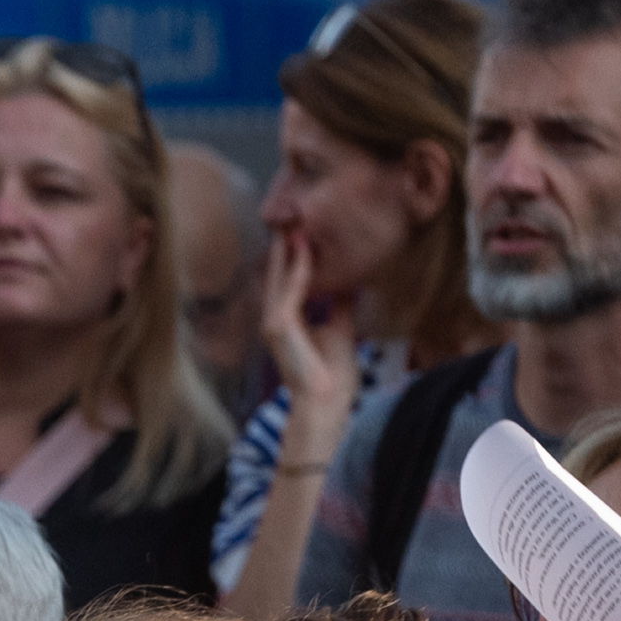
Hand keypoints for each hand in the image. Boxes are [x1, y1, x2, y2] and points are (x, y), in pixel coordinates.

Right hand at [258, 230, 362, 441]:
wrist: (325, 404)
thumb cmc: (332, 376)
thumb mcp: (340, 329)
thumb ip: (338, 306)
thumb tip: (347, 283)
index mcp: (286, 323)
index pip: (287, 282)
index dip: (293, 257)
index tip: (302, 232)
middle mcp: (274, 321)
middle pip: (277, 275)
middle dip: (284, 246)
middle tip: (292, 217)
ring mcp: (273, 324)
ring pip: (280, 278)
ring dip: (288, 250)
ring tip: (295, 222)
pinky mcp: (279, 327)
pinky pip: (290, 290)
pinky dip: (298, 268)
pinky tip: (305, 248)